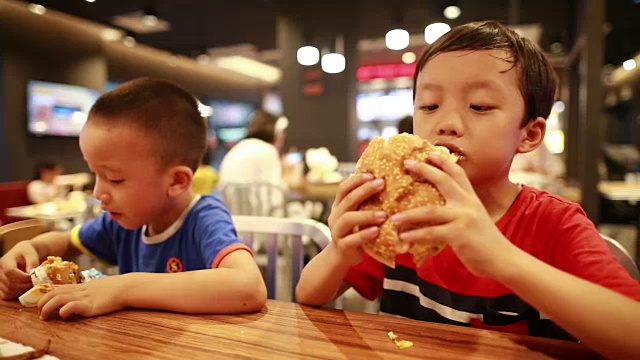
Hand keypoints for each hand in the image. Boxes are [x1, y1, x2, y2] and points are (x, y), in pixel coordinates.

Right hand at [0, 242, 40, 299]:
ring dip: (22, 291)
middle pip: (9, 284)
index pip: (10, 272)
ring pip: (8, 291)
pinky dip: (17, 295)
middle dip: (25, 285)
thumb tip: (32, 273)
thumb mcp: (31, 254)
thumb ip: (32, 263)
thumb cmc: (28, 253)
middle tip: (36, 283)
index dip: (23, 277)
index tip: (34, 277)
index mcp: (5, 261)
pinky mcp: (1, 287)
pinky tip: (26, 289)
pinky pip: (7, 296)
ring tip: (32, 285)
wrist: (23, 254)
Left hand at [38, 275, 128, 319]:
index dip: (47, 295)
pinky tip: (64, 315)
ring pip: (58, 299)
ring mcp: (83, 297)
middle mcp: (79, 291)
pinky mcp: (89, 305)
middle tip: (40, 311)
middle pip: (53, 293)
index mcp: (81, 286)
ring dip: (47, 308)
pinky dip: (63, 310)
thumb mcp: (97, 287)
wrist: (127, 287)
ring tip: (44, 316)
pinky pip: (71, 306)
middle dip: (42, 302)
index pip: (58, 288)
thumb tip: (82, 296)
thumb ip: (88, 291)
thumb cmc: (115, 289)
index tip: (42, 303)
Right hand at [327, 173, 386, 265]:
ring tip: (383, 214)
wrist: (342, 256)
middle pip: (348, 200)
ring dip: (366, 215)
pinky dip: (365, 234)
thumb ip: (364, 201)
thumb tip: (384, 180)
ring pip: (348, 219)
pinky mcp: (343, 246)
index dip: (356, 180)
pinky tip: (377, 231)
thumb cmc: (355, 230)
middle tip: (381, 184)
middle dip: (364, 190)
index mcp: (339, 205)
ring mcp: (337, 231)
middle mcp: (335, 216)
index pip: (343, 188)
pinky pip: (352, 239)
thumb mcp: (357, 214)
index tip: (372, 174)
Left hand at [392, 153, 516, 277]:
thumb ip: (459, 211)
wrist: (503, 259)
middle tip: (407, 163)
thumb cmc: (485, 242)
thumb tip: (435, 210)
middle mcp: (467, 203)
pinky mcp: (458, 234)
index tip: (429, 152)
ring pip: (429, 211)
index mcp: (471, 198)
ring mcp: (463, 217)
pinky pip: (430, 232)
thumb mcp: (474, 219)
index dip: (444, 161)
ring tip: (393, 217)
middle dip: (424, 170)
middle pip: (443, 180)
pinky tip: (403, 237)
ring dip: (408, 215)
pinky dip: (415, 235)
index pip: (458, 173)